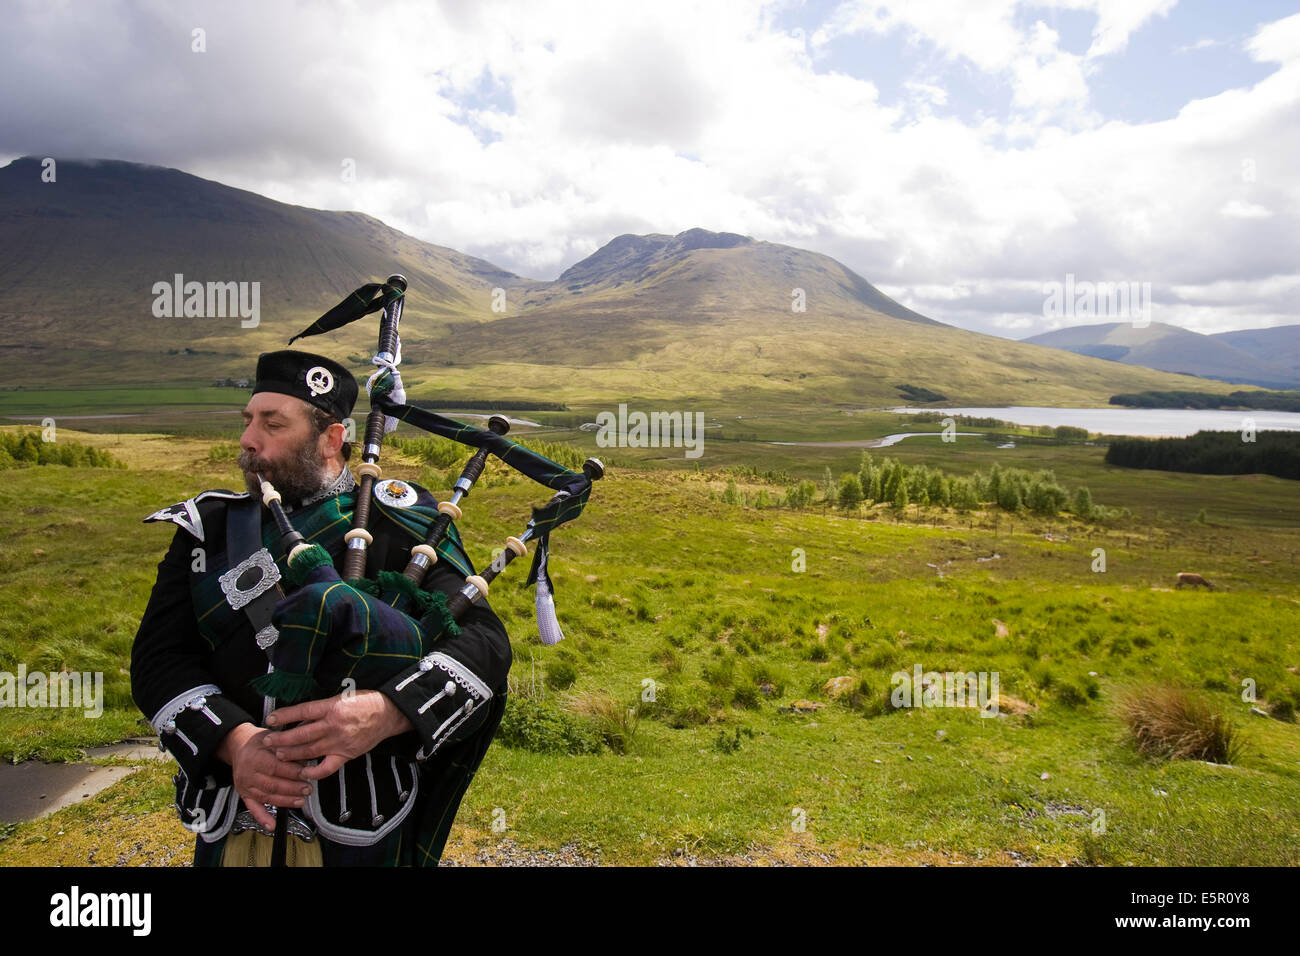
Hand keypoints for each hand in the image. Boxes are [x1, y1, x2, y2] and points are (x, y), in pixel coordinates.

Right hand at [217, 722, 310, 830]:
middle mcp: (247, 773)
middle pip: (271, 783)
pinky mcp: (244, 794)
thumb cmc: (260, 742)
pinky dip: (263, 818)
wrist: (238, 746)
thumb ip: (286, 748)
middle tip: (308, 789)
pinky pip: (253, 808)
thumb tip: (304, 759)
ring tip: (301, 801)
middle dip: (292, 788)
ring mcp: (245, 785)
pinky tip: (272, 825)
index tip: (306, 773)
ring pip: (266, 796)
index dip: (291, 772)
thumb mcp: (272, 738)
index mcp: (254, 756)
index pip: (274, 766)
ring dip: (285, 801)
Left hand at [264, 690, 413, 779]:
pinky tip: (303, 772)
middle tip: (268, 741)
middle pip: (301, 734)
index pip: (302, 711)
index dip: (285, 716)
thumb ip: (322, 708)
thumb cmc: (365, 702)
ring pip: (310, 751)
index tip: (271, 719)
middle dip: (281, 739)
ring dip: (291, 754)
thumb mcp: (342, 696)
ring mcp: (340, 742)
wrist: (388, 713)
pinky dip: (314, 772)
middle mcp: (334, 725)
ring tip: (278, 754)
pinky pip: (327, 768)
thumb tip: (300, 718)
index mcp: (333, 707)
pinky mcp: (346, 754)